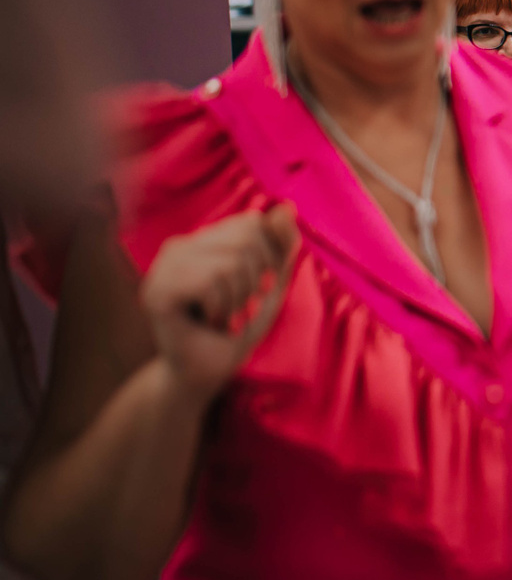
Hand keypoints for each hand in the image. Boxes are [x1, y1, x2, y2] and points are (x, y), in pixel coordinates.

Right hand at [142, 204, 298, 403]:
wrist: (206, 373)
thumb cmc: (238, 328)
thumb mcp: (271, 283)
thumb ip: (281, 245)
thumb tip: (286, 207)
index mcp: (203, 240)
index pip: (252, 223)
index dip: (270, 259)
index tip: (259, 289)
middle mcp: (178, 247)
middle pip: (245, 238)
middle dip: (256, 280)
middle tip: (241, 307)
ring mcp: (163, 268)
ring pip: (229, 262)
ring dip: (239, 299)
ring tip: (226, 317)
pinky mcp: (156, 291)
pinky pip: (210, 281)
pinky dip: (223, 307)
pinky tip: (212, 322)